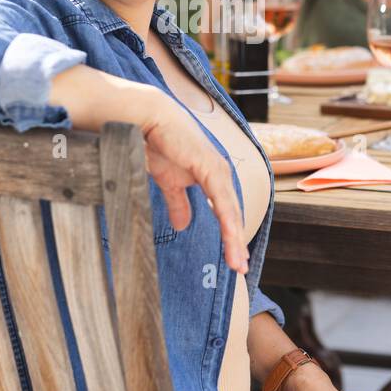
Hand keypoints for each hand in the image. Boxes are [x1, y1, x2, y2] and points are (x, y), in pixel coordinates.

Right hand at [137, 92, 248, 274]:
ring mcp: (218, 170)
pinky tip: (231, 237)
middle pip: (232, 215)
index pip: (226, 212)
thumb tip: (183, 225)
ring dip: (234, 238)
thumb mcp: (170, 182)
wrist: (151, 121)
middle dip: (236, 243)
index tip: (232, 260)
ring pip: (230, 211)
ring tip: (236, 262)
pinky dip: (227, 220)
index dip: (230, 236)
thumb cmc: (162, 145)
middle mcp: (221, 175)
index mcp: (214, 178)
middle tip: (239, 269)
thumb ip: (179, 203)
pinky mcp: (210, 167)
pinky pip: (221, 200)